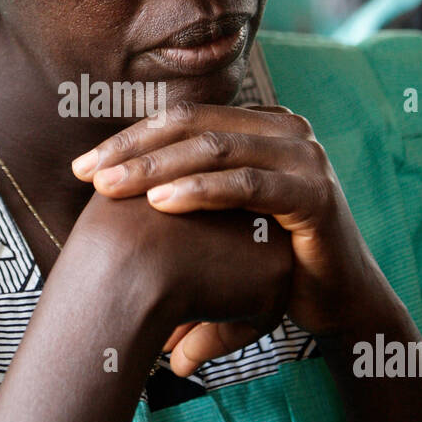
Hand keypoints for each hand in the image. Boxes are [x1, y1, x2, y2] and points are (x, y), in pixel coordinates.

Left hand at [72, 101, 393, 365]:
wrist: (338, 302)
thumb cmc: (271, 261)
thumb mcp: (221, 220)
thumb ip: (179, 196)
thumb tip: (106, 198)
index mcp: (261, 127)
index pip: (184, 119)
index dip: (130, 138)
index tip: (83, 166)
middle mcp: (285, 130)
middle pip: (193, 126)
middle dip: (133, 149)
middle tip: (87, 174)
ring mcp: (304, 157)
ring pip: (215, 149)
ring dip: (156, 167)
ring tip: (111, 188)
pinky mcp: (314, 194)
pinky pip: (248, 184)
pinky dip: (200, 190)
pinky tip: (160, 204)